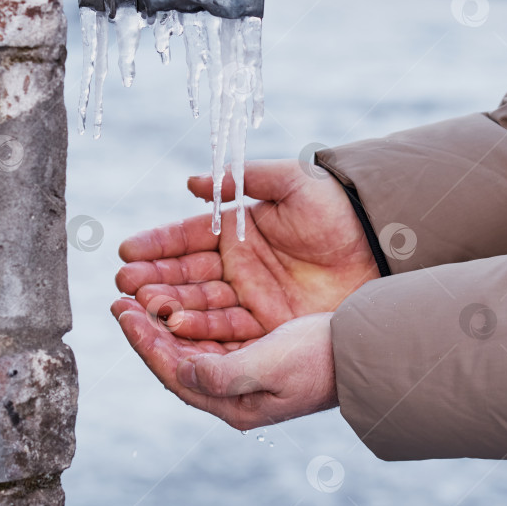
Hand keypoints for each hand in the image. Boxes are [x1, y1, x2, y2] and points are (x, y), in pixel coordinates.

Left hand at [111, 296, 336, 429]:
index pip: (176, 373)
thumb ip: (226, 373)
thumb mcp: (274, 367)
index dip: (147, 343)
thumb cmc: (320, 360)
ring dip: (162, 322)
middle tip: (120, 301)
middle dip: (146, 330)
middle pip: (175, 360)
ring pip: (187, 346)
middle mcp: (230, 391)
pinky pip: (206, 335)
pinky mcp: (247, 352)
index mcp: (233, 402)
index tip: (125, 313)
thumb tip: (183, 370)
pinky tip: (173, 300)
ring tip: (137, 296)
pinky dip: (186, 317)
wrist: (358, 353)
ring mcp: (238, 372)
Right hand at [115, 159, 378, 342]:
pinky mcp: (266, 324)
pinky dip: (201, 328)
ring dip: (170, 304)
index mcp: (236, 231)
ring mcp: (249, 297)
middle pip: (185, 274)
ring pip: (200, 302)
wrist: (381, 247)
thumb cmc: (336, 209)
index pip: (186, 238)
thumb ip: (247, 177)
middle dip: (153, 278)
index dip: (156, 244)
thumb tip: (193, 181)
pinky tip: (177, 325)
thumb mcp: (294, 183)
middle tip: (125, 284)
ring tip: (144, 305)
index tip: (126, 250)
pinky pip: (227, 327)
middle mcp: (235, 266)